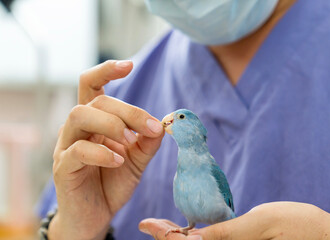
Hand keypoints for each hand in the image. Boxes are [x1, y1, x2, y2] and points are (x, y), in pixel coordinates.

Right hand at [48, 60, 164, 239]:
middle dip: (128, 110)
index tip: (129, 65)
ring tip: (129, 141)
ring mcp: (67, 146)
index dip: (106, 71)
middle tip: (150, 128)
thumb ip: (148, 141)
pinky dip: (101, 152)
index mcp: (94, 121)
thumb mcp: (137, 159)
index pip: (91, 85)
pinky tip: (117, 161)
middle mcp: (77, 128)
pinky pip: (77, 150)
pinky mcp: (63, 167)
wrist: (96, 216)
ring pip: (79, 115)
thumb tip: (163, 123)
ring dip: (111, 124)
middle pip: (95, 101)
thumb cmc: (113, 183)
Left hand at [139, 202, 329, 239]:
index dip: (167, 238)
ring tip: (159, 226)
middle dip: (168, 238)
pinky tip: (188, 229)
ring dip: (179, 237)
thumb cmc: (298, 226)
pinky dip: (196, 237)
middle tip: (148, 225)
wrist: (324, 234)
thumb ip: (228, 232)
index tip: (147, 225)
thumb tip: (195, 237)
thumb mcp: (262, 224)